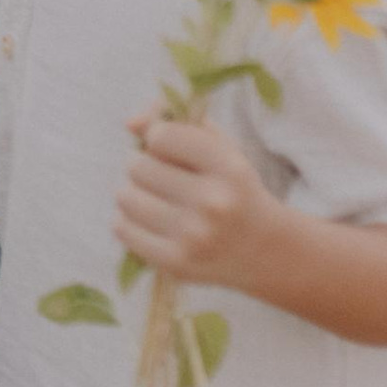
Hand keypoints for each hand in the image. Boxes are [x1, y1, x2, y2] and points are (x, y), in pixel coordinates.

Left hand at [112, 113, 277, 290]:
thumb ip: (177, 123)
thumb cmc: (233, 188)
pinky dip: (127, 221)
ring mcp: (193, 236)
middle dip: (144, 166)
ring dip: (133, 193)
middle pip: (137, 166)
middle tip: (161, 177)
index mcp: (228, 168)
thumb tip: (130, 123)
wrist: (263, 249)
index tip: (168, 148)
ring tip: (154, 198)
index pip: (161, 136)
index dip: (158, 138)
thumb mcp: (220, 147)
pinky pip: (122, 229)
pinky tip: (148, 220)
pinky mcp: (175, 263)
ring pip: (125, 197)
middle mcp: (213, 202)